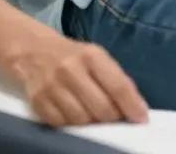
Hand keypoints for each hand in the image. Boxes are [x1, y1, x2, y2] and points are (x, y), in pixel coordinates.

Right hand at [8, 32, 148, 127]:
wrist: (33, 50)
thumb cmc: (72, 56)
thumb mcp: (96, 57)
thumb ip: (114, 79)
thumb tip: (136, 108)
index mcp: (91, 55)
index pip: (118, 86)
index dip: (132, 106)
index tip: (142, 119)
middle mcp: (71, 70)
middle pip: (101, 108)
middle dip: (113, 118)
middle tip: (115, 119)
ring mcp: (52, 87)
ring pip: (82, 120)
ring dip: (92, 124)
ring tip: (94, 117)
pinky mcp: (38, 102)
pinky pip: (62, 125)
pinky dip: (72, 126)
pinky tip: (75, 117)